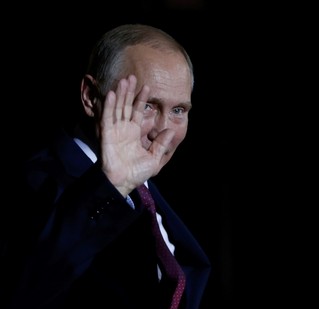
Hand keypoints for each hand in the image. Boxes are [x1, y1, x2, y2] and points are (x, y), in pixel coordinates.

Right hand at [99, 75, 173, 195]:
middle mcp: (124, 129)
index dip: (141, 99)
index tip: (147, 86)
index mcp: (134, 133)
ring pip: (117, 108)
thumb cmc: (137, 173)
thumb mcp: (154, 158)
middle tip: (132, 76)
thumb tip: (171, 131)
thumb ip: (161, 144)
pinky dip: (109, 106)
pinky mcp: (107, 135)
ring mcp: (114, 131)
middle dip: (129, 92)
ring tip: (124, 80)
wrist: (124, 182)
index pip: (138, 112)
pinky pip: (108, 118)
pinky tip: (112, 94)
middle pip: (126, 106)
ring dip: (120, 94)